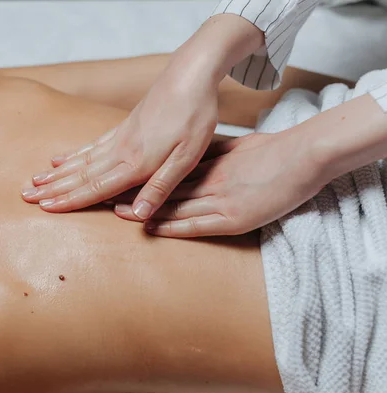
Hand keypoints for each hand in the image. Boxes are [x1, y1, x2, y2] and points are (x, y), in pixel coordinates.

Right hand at [22, 62, 218, 218]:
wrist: (190, 74)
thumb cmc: (194, 117)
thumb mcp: (187, 158)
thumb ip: (161, 187)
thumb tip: (137, 216)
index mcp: (136, 163)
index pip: (96, 187)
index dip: (70, 200)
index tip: (45, 208)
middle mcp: (120, 151)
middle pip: (80, 175)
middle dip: (52, 188)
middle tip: (25, 196)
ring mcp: (119, 137)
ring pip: (80, 160)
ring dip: (56, 173)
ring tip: (34, 181)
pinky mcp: (122, 127)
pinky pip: (90, 146)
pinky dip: (71, 155)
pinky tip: (58, 159)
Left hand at [112, 132, 324, 236]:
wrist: (303, 156)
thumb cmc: (272, 151)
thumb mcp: (235, 149)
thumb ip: (211, 156)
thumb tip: (190, 158)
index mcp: (208, 165)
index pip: (166, 173)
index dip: (140, 177)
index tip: (117, 178)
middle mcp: (208, 182)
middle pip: (163, 188)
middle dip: (132, 194)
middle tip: (103, 196)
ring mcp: (219, 200)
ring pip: (173, 206)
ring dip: (144, 210)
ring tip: (115, 213)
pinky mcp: (234, 218)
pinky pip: (195, 225)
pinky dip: (171, 226)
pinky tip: (151, 227)